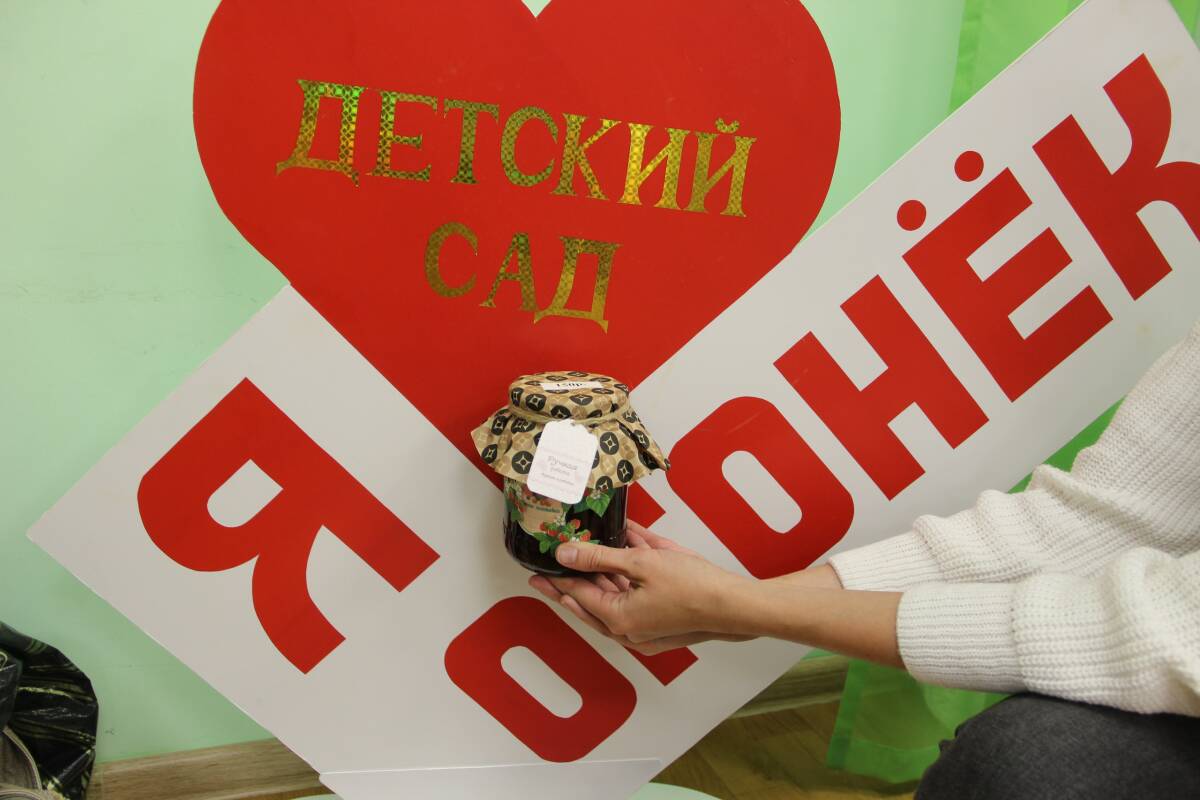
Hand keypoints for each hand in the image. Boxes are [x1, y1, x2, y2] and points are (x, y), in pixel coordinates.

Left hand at [528, 521, 755, 653]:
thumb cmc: (695, 587)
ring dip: (600, 579)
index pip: (577, 595)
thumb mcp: (640, 563)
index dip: (557, 580)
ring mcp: (644, 629)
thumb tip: (566, 555)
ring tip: (582, 561)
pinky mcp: (659, 622)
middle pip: (590, 603)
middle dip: (570, 585)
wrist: (733, 604)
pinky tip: (621, 555)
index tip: (538, 574)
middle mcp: (628, 630)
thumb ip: (599, 558)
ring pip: (612, 601)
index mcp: (618, 619)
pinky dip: (625, 579)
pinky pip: (632, 599)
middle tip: (546, 578)